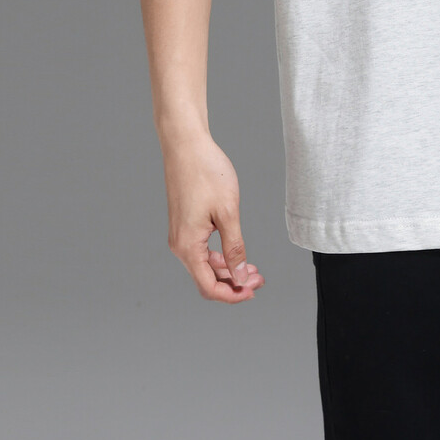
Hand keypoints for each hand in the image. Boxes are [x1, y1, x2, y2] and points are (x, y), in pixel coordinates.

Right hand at [160, 128, 264, 300]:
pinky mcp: (184, 224)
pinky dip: (219, 256)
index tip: (254, 290)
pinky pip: (201, 250)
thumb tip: (241, 276)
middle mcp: (179, 245)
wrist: (185, 145)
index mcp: (188, 246)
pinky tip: (236, 252)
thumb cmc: (206, 172)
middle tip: (259, 278)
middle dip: (234, 283)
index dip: (233, 295)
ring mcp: (180, 234)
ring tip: (252, 267)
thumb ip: (235, 248)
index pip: (209, 287)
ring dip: (228, 270)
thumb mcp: (228, 212)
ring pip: (204, 265)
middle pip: (206, 279)